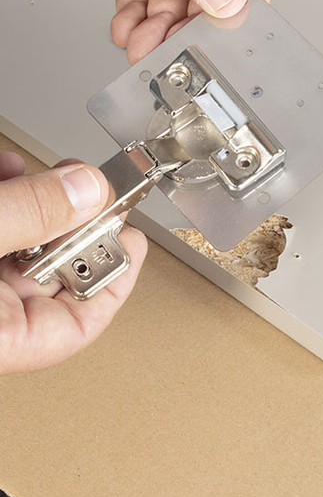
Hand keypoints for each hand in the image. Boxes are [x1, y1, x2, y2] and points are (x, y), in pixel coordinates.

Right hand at [0, 152, 146, 374]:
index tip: (135, 240)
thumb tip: (86, 194)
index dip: (117, 282)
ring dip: (38, 199)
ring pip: (21, 241)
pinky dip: (6, 192)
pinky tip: (8, 169)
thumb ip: (29, 217)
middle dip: (75, 220)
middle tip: (92, 188)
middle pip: (51, 272)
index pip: (76, 328)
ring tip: (48, 173)